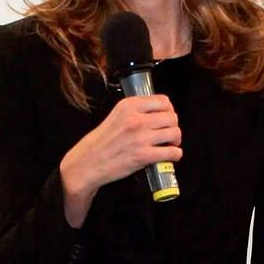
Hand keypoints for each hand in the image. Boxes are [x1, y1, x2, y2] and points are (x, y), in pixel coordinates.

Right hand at [59, 95, 182, 226]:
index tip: (165, 118)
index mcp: (128, 106)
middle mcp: (136, 119)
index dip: (168, 110)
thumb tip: (158, 113)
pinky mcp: (144, 156)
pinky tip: (168, 156)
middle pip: (172, 117)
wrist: (88, 162)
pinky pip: (173, 153)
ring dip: (175, 140)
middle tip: (167, 134)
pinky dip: (175, 155)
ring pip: (175, 133)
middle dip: (173, 126)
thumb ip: (135, 112)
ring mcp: (141, 137)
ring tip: (168, 145)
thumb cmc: (101, 142)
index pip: (163, 101)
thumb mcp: (115, 116)